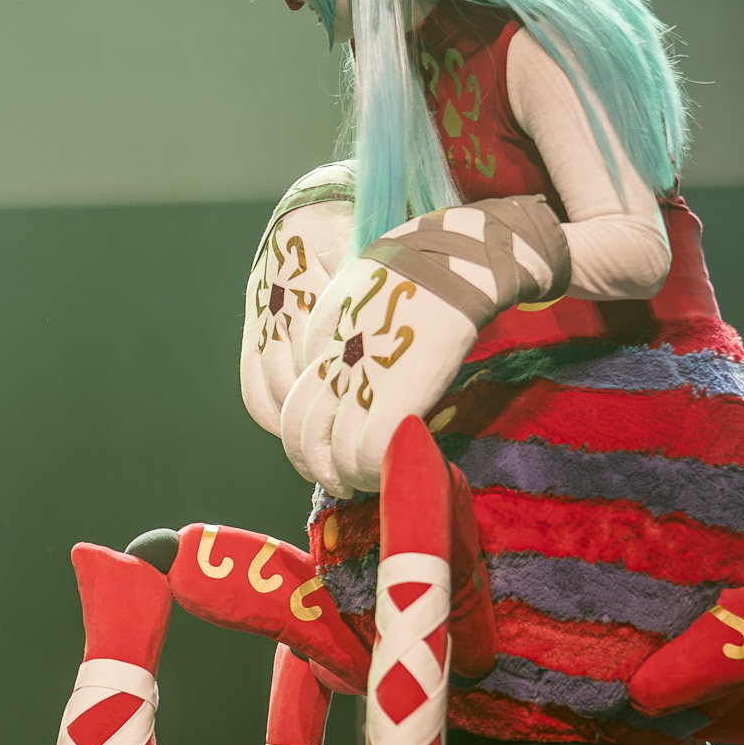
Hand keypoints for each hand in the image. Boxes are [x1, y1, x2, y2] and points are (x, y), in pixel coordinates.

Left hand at [282, 196, 567, 496]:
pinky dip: (371, 472)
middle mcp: (333, 366)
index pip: (291, 407)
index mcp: (318, 343)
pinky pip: (368, 451)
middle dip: (316, 466)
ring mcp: (362, 381)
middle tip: (338, 481)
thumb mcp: (350, 296)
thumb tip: (325, 374)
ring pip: (332, 451)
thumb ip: (328, 338)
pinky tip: (386, 473)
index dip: (302, 441)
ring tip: (364, 482)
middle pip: (303, 433)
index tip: (323, 456)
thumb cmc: (408, 276)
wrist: (451, 262)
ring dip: (345, 476)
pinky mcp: (398, 394)